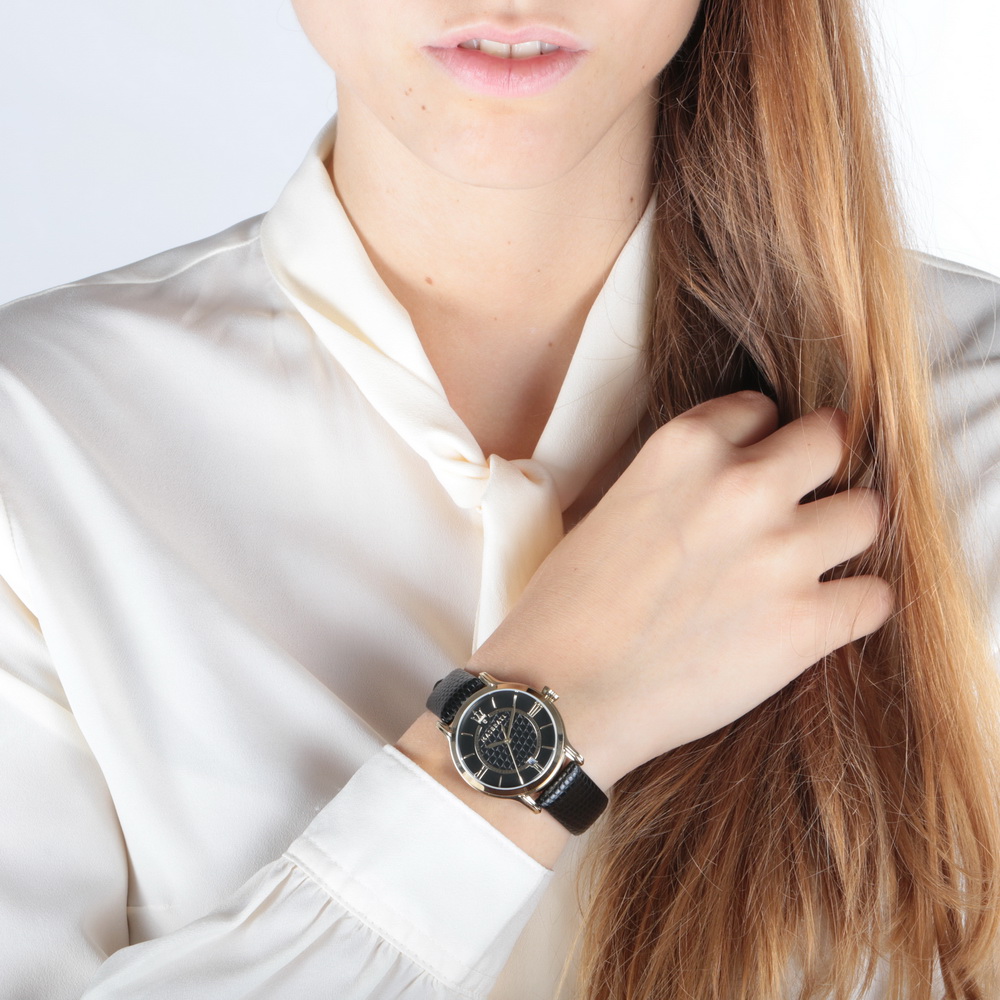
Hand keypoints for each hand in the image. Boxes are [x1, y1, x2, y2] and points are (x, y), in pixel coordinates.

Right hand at [467, 391, 892, 789]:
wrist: (559, 694)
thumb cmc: (567, 607)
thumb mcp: (611, 505)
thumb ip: (679, 482)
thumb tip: (722, 486)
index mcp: (685, 446)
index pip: (762, 409)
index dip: (759, 441)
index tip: (753, 470)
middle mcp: (743, 486)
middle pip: (833, 439)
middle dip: (821, 466)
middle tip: (802, 501)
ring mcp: (782, 554)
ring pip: (868, 513)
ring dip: (844, 536)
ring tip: (813, 563)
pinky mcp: (806, 625)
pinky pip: (875, 596)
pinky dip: (855, 606)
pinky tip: (822, 616)